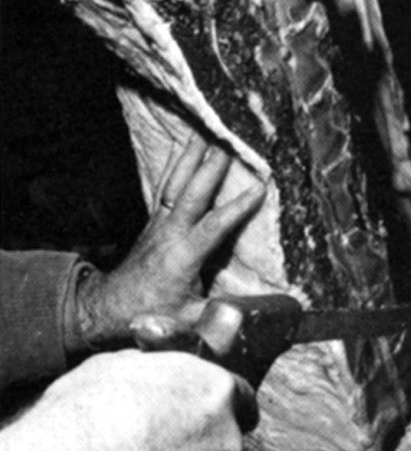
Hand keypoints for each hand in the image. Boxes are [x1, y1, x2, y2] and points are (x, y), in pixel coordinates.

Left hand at [74, 136, 264, 347]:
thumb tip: (253, 312)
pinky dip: (177, 165)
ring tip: (203, 131)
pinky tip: (185, 149)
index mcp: (182, 256)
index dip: (236, 207)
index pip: (213, 226)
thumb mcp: (188, 320)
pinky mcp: (154, 221)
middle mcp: (169, 233)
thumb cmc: (152, 312)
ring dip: (190, 157)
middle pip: (191, 193)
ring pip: (175, 183)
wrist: (112, 305)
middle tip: (227, 141)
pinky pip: (166, 186)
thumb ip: (219, 315)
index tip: (259, 188)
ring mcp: (159, 224)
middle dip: (210, 166)